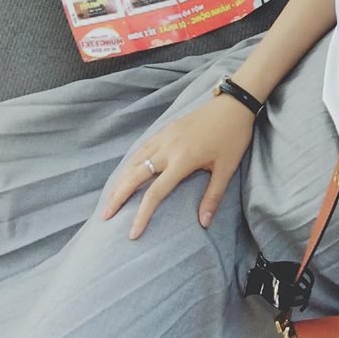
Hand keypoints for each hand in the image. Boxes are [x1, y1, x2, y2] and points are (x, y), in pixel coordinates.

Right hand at [101, 95, 256, 239]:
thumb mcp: (227, 168)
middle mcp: (167, 148)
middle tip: (105, 216)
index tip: (133, 233)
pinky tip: (127, 171)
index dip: (142, 215)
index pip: (155, 193)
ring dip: (120, 179)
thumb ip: (213, 196)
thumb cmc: (233, 137)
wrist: (234, 104)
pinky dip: (131, 162)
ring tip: (111, 197)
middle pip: (134, 175)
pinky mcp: (166, 128)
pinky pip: (142, 148)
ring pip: (134, 160)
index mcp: (182, 160)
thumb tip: (204, 223)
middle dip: (118, 197)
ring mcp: (164, 136)